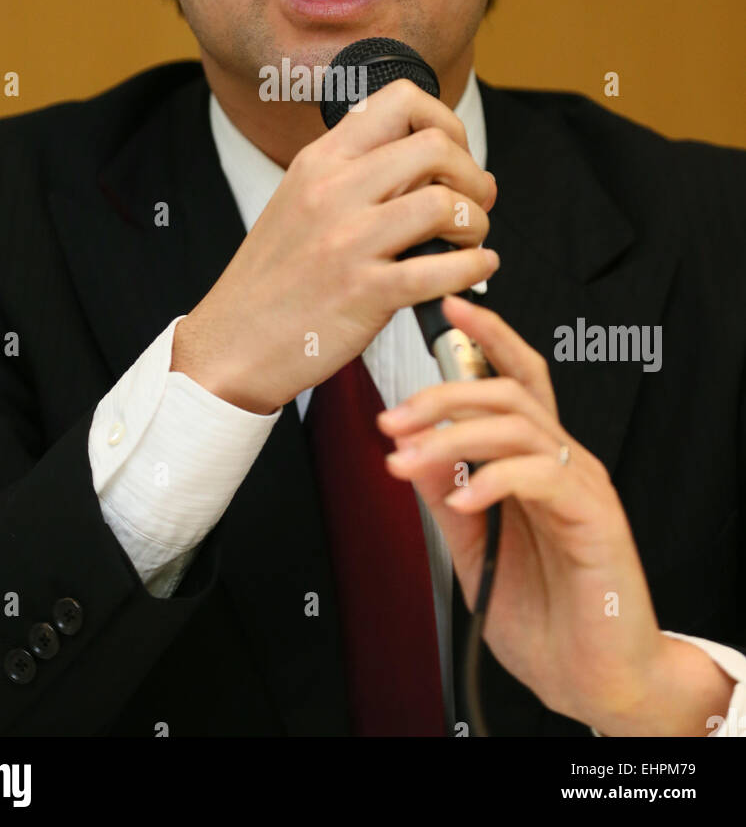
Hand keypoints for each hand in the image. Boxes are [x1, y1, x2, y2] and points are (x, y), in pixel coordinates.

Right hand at [172, 80, 498, 413]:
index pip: (401, 100)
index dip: (446, 122)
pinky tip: (474, 270)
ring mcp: (347, 241)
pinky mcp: (363, 292)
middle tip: (473, 203)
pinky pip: (442, 268)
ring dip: (476, 223)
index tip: (454, 157)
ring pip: (445, 203)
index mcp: (319, 160)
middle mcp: (332, 190)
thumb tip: (444, 166)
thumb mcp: (301, 201)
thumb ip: (360, 176)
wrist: (231, 342)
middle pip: (436, 146)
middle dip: (472, 175)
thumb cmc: (275, 278)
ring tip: (469, 242)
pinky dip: (475, 267)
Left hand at [378, 294, 728, 733]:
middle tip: (392, 417)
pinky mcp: (595, 517)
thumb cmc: (543, 614)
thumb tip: (411, 449)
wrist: (591, 679)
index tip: (449, 309)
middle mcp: (562, 462)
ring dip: (454, 434)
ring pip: (519, 424)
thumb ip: (448, 494)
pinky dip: (493, 478)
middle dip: (444, 392)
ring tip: (406, 459)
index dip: (488, 339)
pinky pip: (540, 476)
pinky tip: (460, 498)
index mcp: (535, 461)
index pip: (515, 380)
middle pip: (509, 391)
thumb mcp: (473, 547)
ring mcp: (582, 485)